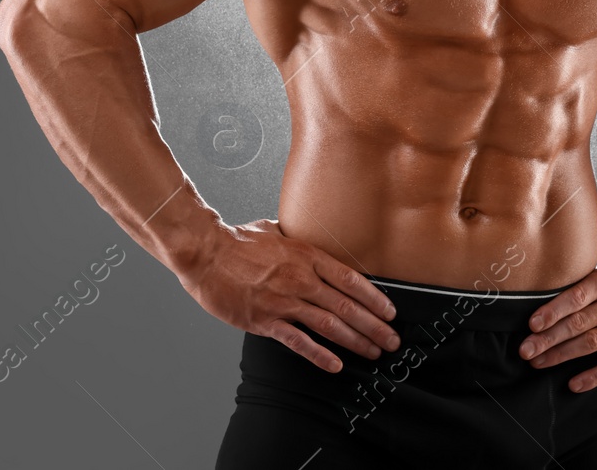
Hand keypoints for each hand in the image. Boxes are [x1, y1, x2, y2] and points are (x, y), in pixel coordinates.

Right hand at [175, 217, 400, 372]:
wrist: (205, 254)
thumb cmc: (237, 241)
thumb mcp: (276, 231)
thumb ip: (298, 239)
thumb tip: (310, 239)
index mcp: (307, 256)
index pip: (351, 279)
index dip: (375, 298)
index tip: (389, 312)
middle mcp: (301, 279)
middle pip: (347, 306)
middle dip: (374, 326)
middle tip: (391, 340)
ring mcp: (284, 301)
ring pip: (330, 326)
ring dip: (356, 341)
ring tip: (373, 353)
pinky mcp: (266, 321)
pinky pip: (298, 342)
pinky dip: (319, 355)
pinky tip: (336, 365)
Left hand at [518, 257, 596, 391]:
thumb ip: (589, 273)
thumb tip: (557, 273)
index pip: (576, 296)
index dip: (553, 310)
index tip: (532, 324)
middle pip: (578, 323)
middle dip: (548, 338)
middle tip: (525, 350)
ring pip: (591, 343)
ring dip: (562, 355)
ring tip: (539, 363)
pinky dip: (594, 376)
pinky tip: (575, 384)